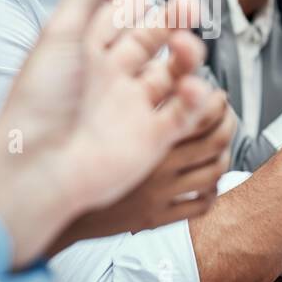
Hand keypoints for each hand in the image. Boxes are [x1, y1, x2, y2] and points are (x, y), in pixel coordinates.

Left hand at [0, 0, 216, 267]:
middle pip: (150, 43)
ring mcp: (132, 110)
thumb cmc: (41, 99)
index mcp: (84, 55)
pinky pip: (183, 114)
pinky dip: (195, 98)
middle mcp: (110, 80)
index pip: (115, 21)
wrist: (37, 167)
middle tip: (189, 4)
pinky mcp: (151, 140)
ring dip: (187, 55)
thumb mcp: (60, 32)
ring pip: (172, 74)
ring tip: (188, 45)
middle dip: (171, 22)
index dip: (132, 5)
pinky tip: (191, 84)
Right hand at [51, 92, 235, 252]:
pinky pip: (200, 205)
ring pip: (213, 173)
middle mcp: (157, 163)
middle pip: (216, 140)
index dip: (217, 99)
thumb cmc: (74, 142)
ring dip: (224, 156)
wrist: (53, 192)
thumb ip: (134, 84)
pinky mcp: (155, 217)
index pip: (203, 111)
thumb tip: (163, 63)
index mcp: (146, 131)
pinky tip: (206, 181)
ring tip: (218, 146)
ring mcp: (159, 193)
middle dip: (229, 123)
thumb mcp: (100, 103)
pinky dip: (211, 191)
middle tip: (225, 115)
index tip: (217, 93)